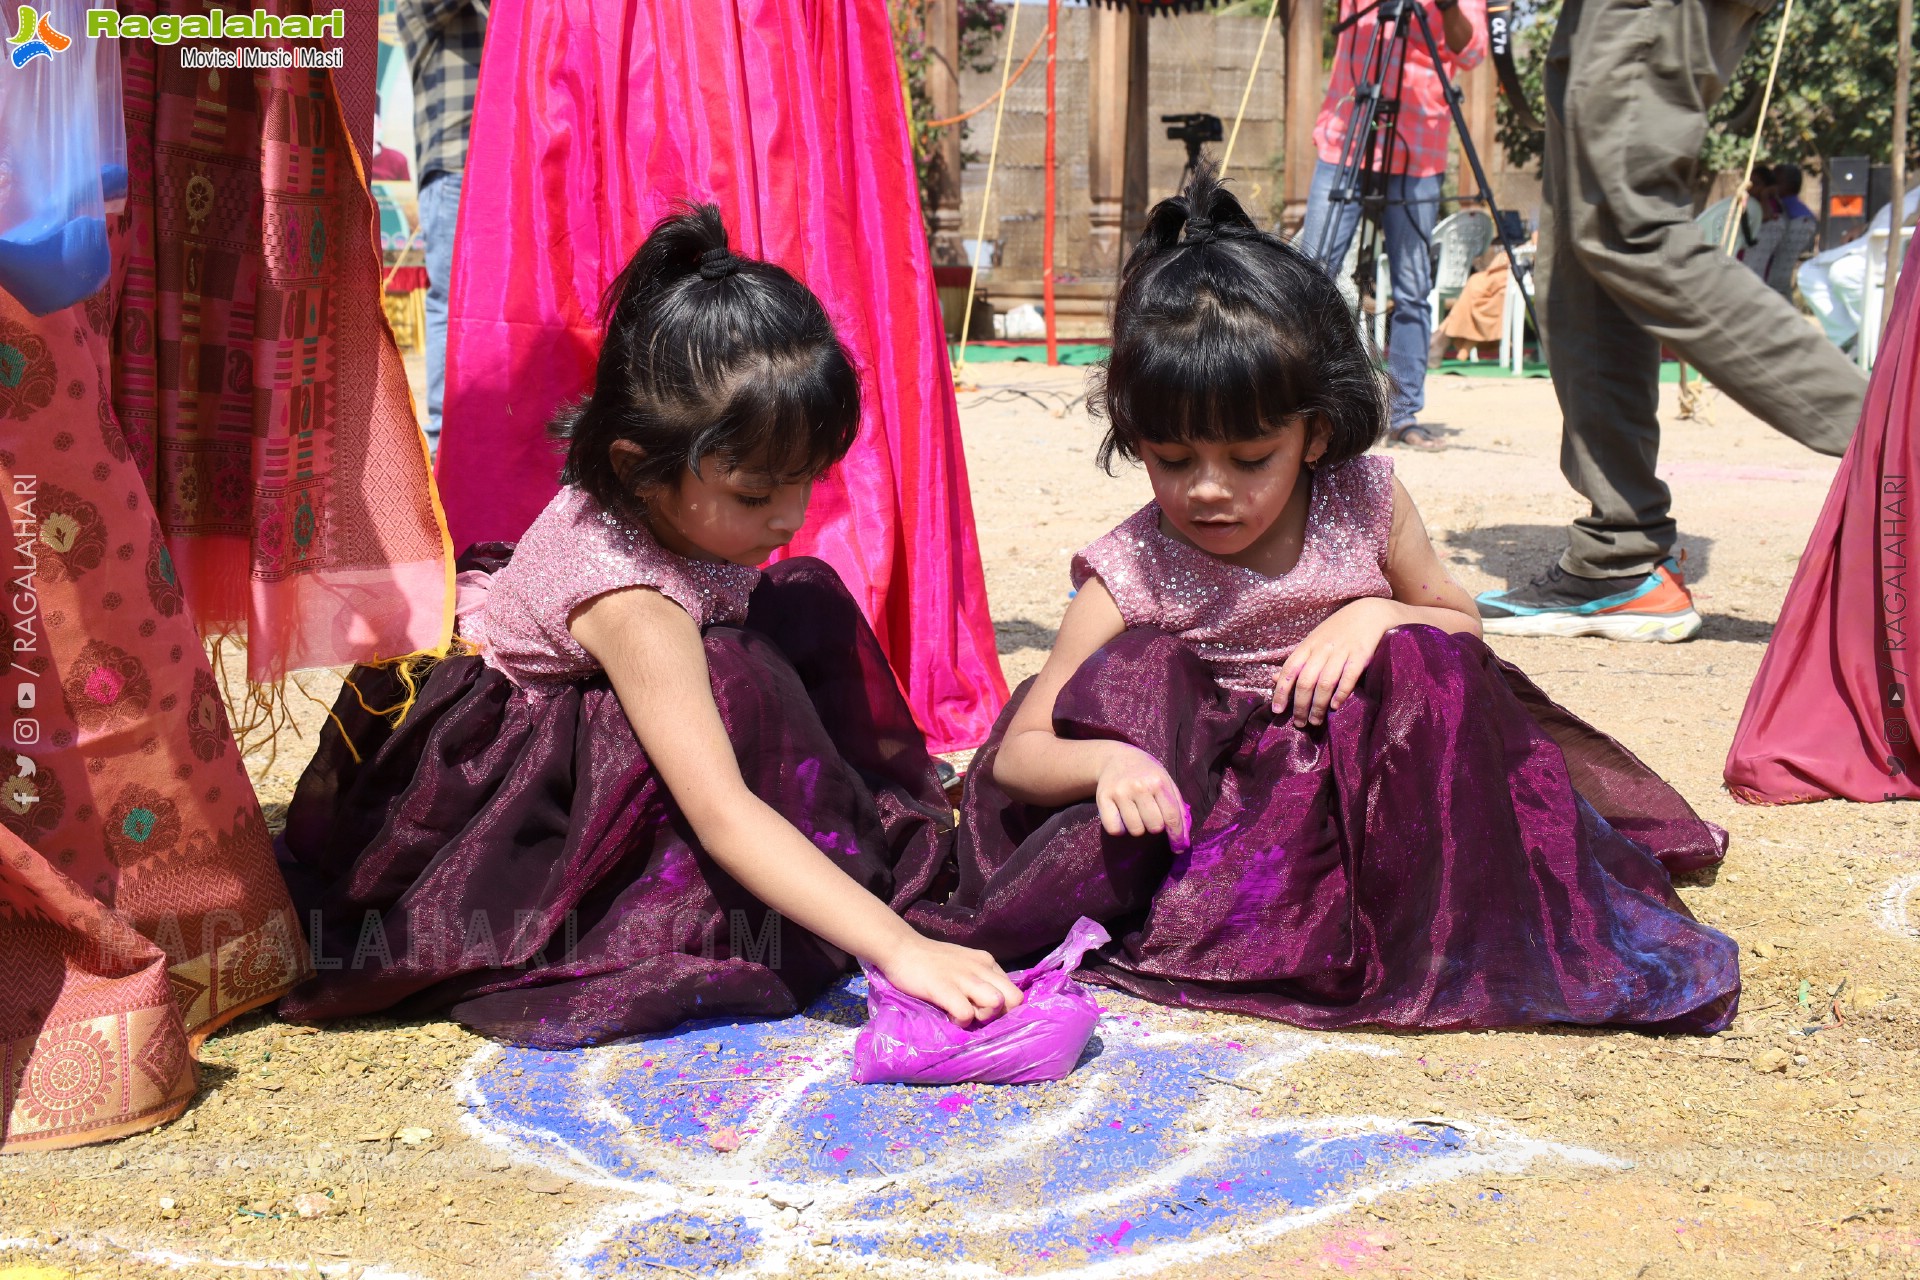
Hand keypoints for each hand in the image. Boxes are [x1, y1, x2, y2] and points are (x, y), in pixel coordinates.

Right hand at [875, 933, 1024, 1026]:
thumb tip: (994, 1004)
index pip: (1015, 991)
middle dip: (999, 1014)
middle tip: (977, 1014)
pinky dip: (960, 1022)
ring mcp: (963, 977)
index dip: (1004, 1008)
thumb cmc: (932, 960)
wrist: (901, 948)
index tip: (984, 1009)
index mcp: (987, 962)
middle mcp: (981, 967)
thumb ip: (980, 979)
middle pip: (1014, 999)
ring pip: (996, 1003)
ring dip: (982, 1017)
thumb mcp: (965, 964)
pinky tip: (948, 1016)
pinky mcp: (944, 988)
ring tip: (963, 1015)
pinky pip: (966, 1014)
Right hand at [1094, 745, 1189, 848]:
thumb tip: (1184, 840)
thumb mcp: (1167, 782)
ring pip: (1135, 830)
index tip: (1179, 848)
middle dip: (1156, 826)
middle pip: (1154, 826)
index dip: (1177, 836)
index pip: (1172, 817)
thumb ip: (1178, 808)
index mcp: (1159, 782)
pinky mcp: (1103, 798)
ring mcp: (1120, 792)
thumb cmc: (1147, 774)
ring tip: (1136, 815)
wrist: (1117, 758)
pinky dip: (1120, 829)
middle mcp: (1139, 786)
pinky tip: (1122, 819)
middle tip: (1151, 816)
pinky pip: (1114, 829)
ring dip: (1139, 828)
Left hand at [1272, 597, 1402, 726]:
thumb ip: (1296, 661)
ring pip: (1325, 682)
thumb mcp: (1313, 642)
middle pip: (1306, 681)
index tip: (1277, 710)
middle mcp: (1322, 649)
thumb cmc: (1337, 630)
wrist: (1369, 613)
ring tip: (1315, 721)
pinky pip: (1348, 677)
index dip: (1281, 691)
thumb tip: (1274, 679)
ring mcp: (1342, 651)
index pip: (1289, 670)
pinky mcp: (1361, 655)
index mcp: (1308, 645)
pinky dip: (1341, 693)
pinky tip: (1336, 707)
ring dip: (1318, 705)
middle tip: (1299, 723)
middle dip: (1300, 705)